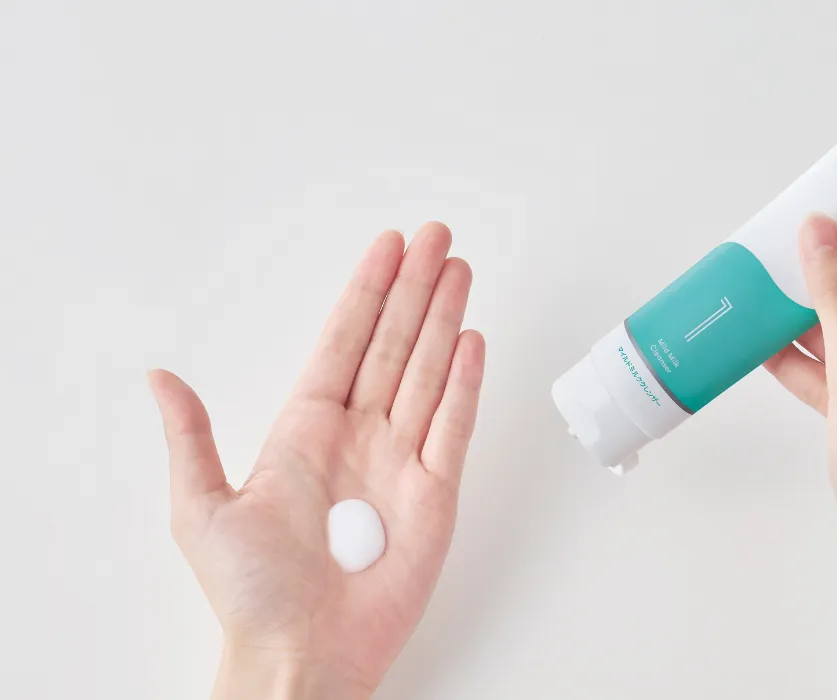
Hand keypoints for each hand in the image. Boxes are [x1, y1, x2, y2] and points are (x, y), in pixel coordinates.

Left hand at [149, 223, 484, 699]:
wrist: (304, 652)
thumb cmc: (253, 593)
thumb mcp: (200, 509)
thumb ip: (191, 436)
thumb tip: (160, 377)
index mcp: (305, 430)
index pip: (344, 341)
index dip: (367, 291)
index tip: (386, 248)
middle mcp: (359, 436)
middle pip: (394, 343)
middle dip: (415, 287)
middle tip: (435, 237)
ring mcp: (401, 461)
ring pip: (428, 372)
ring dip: (444, 319)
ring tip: (458, 270)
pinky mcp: (436, 495)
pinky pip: (452, 427)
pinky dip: (463, 384)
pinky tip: (470, 342)